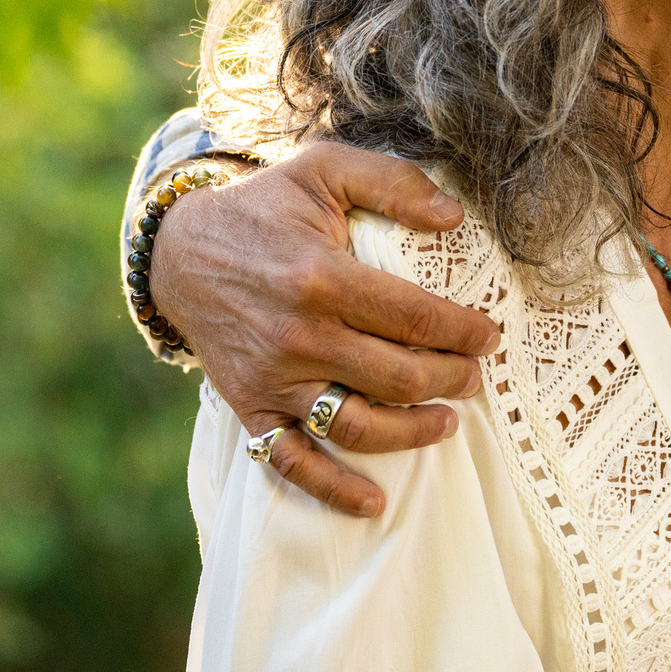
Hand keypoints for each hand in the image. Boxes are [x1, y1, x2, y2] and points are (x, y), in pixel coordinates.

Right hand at [149, 140, 500, 516]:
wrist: (180, 252)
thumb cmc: (264, 207)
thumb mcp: (325, 169)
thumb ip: (393, 183)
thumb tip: (454, 218)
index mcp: (323, 277)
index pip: (416, 319)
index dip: (464, 332)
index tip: (490, 336)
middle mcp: (299, 335)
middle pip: (399, 378)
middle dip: (452, 380)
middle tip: (475, 374)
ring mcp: (274, 379)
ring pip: (358, 426)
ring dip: (414, 432)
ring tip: (447, 421)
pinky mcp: (250, 408)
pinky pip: (291, 462)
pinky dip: (333, 489)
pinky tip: (374, 502)